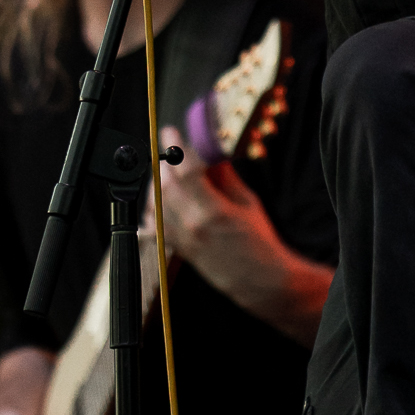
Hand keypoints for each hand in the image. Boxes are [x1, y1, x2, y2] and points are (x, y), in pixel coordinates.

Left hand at [145, 126, 332, 345]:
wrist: (259, 281)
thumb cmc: (260, 242)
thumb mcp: (247, 202)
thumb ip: (224, 176)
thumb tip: (210, 153)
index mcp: (213, 211)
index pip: (185, 172)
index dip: (176, 148)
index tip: (171, 133)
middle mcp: (193, 226)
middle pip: (164, 185)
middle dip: (164, 163)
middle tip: (169, 150)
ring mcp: (183, 240)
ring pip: (156, 204)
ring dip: (158, 184)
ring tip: (167, 173)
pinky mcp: (179, 249)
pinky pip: (156, 224)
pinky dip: (155, 207)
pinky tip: (162, 199)